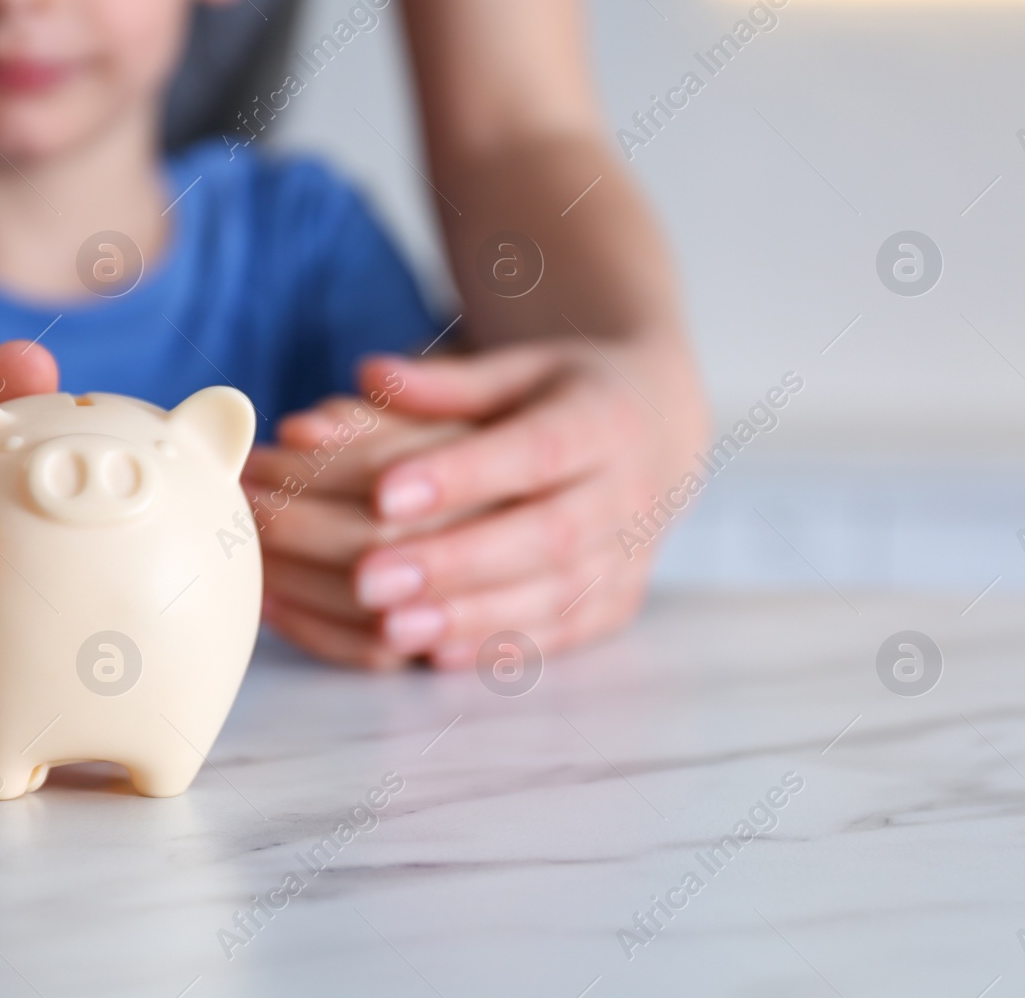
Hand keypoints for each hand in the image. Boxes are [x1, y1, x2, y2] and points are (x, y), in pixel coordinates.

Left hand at [249, 337, 705, 670]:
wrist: (657, 432)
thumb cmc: (563, 396)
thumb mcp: (516, 371)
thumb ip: (445, 382)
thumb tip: (369, 372)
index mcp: (604, 419)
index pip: (535, 449)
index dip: (462, 475)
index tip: (383, 493)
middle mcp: (629, 492)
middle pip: (546, 536)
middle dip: (455, 562)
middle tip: (367, 580)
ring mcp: (631, 555)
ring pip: (555, 596)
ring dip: (470, 617)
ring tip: (391, 627)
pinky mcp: (619, 602)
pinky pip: (562, 632)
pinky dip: (500, 646)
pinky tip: (435, 654)